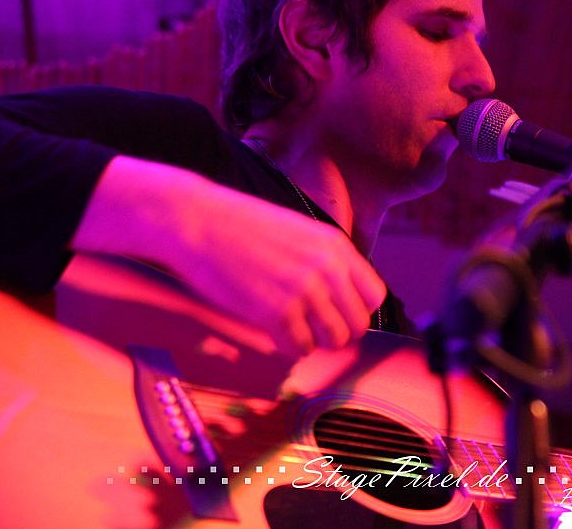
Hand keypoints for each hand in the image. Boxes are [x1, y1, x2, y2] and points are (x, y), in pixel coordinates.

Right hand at [73, 156, 386, 355]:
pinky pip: (300, 349)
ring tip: (290, 327)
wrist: (198, 222)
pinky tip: (272, 330)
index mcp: (335, 246)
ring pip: (332, 341)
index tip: (335, 313)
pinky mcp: (276, 313)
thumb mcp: (298, 231)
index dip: (355, 310)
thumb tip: (341, 298)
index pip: (373, 296)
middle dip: (336, 331)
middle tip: (310, 327)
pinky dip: (288, 346)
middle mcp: (326, 269)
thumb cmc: (242, 226)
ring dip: (313, 341)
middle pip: (357, 325)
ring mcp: (303, 291)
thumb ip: (325, 260)